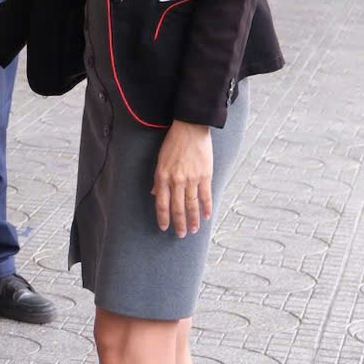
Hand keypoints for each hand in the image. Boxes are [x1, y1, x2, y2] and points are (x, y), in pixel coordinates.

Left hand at [152, 121, 213, 237]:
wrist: (190, 128)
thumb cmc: (173, 143)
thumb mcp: (160, 160)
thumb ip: (159, 180)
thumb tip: (156, 195)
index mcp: (162, 176)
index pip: (162, 203)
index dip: (163, 217)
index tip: (164, 228)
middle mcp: (176, 180)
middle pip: (177, 207)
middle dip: (179, 223)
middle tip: (181, 234)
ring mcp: (192, 179)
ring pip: (192, 204)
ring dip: (193, 219)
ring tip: (194, 230)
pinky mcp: (205, 175)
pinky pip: (206, 195)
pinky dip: (207, 208)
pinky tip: (207, 217)